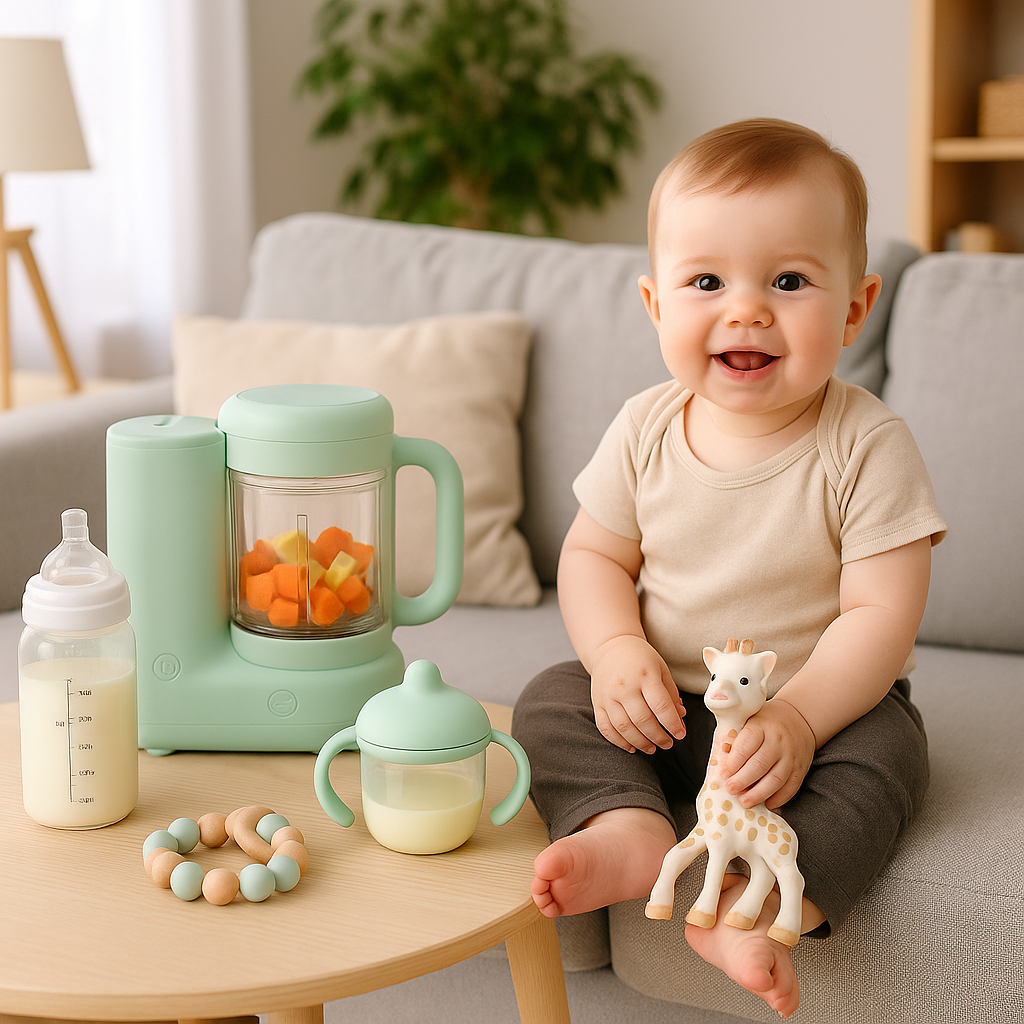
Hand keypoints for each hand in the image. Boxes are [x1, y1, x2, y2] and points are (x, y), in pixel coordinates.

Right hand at [589, 635, 685, 753]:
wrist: (611, 647)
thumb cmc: (640, 658)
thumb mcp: (661, 669)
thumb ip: (671, 694)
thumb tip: (680, 717)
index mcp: (645, 675)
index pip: (661, 706)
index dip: (672, 724)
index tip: (680, 734)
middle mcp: (624, 686)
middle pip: (643, 720)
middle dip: (658, 736)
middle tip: (668, 744)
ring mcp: (608, 695)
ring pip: (624, 727)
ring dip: (641, 742)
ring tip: (652, 748)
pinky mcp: (597, 703)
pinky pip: (606, 728)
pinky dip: (619, 742)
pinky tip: (632, 747)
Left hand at [718, 698, 814, 808]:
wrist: (797, 720)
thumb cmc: (765, 723)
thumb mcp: (748, 721)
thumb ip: (735, 738)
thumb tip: (720, 762)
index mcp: (761, 726)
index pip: (746, 744)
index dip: (734, 761)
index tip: (724, 773)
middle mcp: (778, 741)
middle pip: (760, 764)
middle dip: (743, 780)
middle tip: (731, 789)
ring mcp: (791, 756)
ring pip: (776, 779)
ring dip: (759, 794)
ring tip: (745, 802)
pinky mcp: (800, 768)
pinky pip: (791, 786)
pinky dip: (780, 798)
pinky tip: (767, 803)